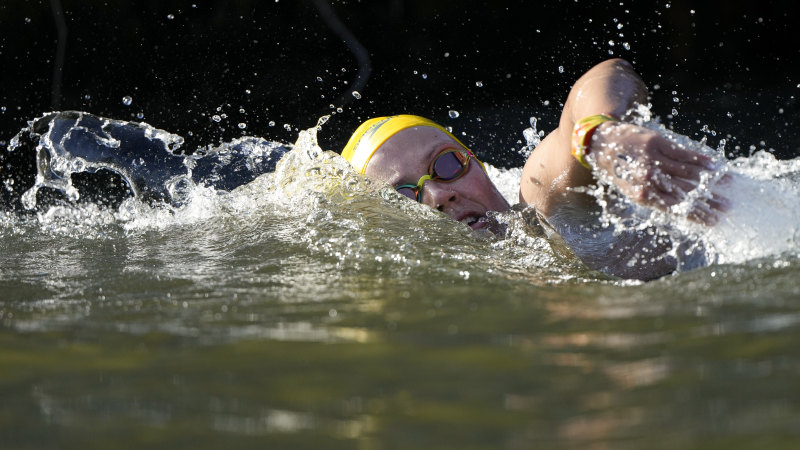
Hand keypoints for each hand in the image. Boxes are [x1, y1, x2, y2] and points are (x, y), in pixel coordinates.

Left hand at [588, 122, 729, 224]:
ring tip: (730, 185)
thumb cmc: (621, 171)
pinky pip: (684, 153)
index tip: (715, 221)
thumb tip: (684, 209)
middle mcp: (648, 179)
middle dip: (709, 201)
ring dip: (712, 180)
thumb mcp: (633, 190)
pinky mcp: (657, 143)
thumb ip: (657, 198)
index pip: (676, 209)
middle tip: (728, 207)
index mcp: (642, 196)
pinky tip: (715, 166)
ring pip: (688, 173)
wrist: (602, 144)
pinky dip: (701, 160)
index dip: (697, 215)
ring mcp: (653, 160)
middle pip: (686, 193)